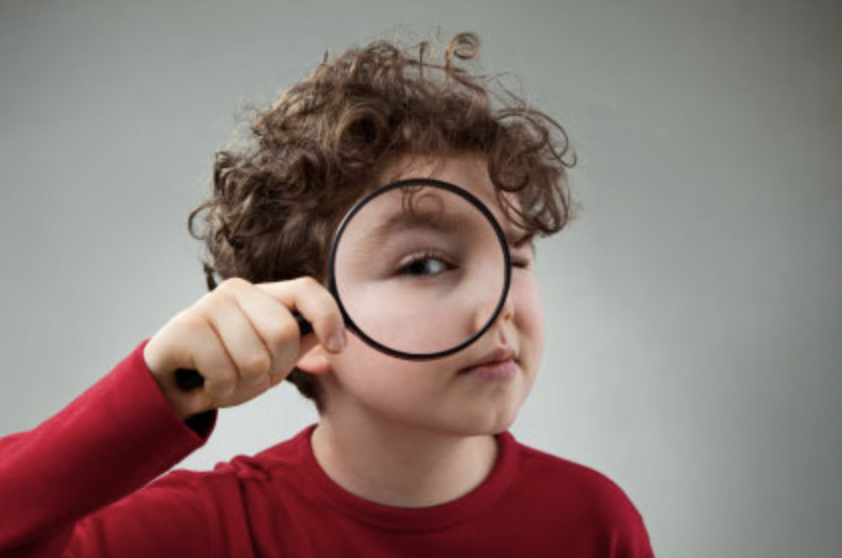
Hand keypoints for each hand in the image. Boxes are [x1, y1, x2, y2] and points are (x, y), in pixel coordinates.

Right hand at [143, 277, 345, 418]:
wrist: (171, 387)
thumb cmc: (225, 368)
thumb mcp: (270, 359)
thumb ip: (301, 349)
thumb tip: (335, 350)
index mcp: (264, 294)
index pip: (307, 290)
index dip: (328, 317)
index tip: (338, 347)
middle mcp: (237, 290)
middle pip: (284, 333)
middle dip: (274, 369)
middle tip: (252, 375)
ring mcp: (209, 305)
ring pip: (254, 360)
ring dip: (244, 385)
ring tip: (225, 380)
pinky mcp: (185, 327)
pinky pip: (225, 374)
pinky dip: (220, 391)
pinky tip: (206, 382)